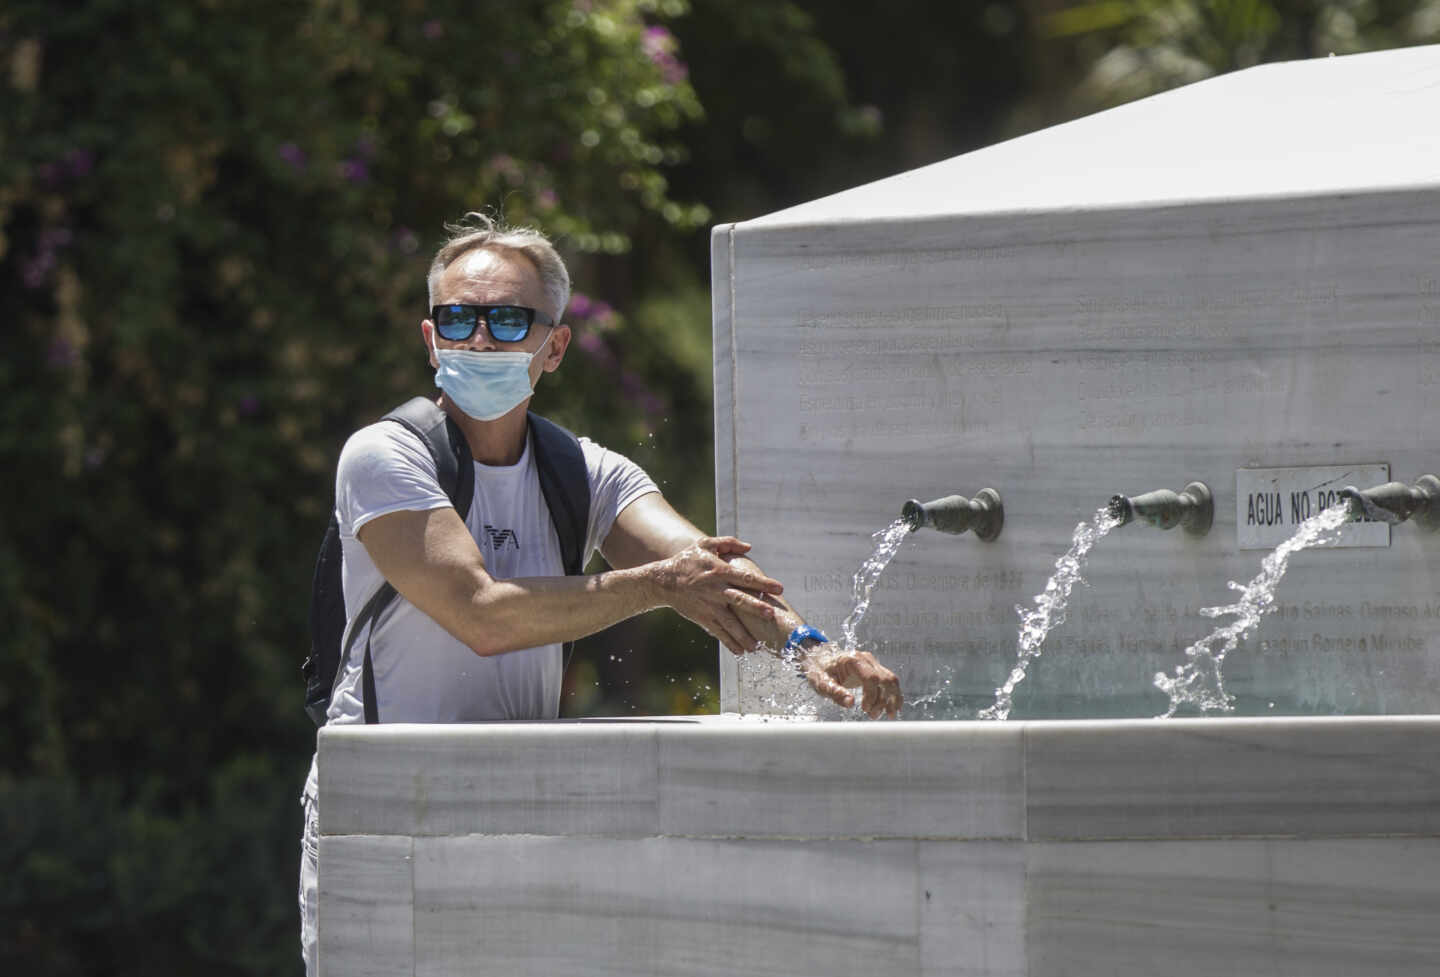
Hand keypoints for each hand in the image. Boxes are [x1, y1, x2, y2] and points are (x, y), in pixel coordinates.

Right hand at [651, 536, 783, 654]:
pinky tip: (741, 651)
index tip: (779, 589)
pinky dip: (729, 642)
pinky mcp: (703, 618)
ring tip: (757, 647)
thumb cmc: (687, 560)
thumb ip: (728, 543)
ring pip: (729, 622)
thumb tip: (750, 547)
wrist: (663, 580)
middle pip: (739, 600)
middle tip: (771, 615)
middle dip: (756, 608)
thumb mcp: (705, 545)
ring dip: (743, 635)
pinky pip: (718, 632)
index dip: (763, 583)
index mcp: (719, 571)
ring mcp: (709, 606)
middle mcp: (716, 590)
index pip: (745, 578)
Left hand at [798, 648, 902, 718]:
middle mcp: (866, 659)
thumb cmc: (819, 670)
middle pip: (886, 679)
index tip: (865, 709)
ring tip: (881, 715)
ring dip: (890, 700)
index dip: (871, 696)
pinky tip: (891, 708)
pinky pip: (888, 682)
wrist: (819, 660)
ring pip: (890, 681)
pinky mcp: (874, 670)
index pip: (871, 678)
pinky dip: (892, 695)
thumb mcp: (822, 683)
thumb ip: (835, 692)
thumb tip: (850, 703)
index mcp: (853, 660)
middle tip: (874, 715)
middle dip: (885, 700)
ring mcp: (872, 663)